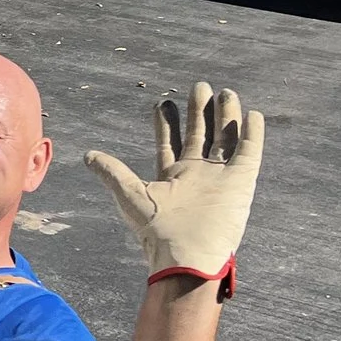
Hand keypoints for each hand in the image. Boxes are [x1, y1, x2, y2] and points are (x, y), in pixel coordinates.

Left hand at [84, 82, 264, 285]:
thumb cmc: (156, 229)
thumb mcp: (129, 194)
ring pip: (225, 139)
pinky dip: (252, 134)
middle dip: (199, 112)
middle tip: (199, 87)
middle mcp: (197, 175)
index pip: (170, 142)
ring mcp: (220, 178)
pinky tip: (253, 115)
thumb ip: (111, 172)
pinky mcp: (241, 182)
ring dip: (225, 116)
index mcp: (172, 177)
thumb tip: (87, 155)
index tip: (163, 101)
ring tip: (225, 92)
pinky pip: (249, 152)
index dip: (166, 123)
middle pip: (200, 136)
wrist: (186, 253)